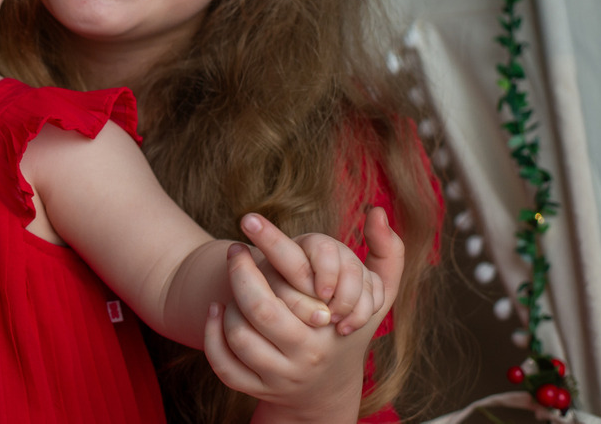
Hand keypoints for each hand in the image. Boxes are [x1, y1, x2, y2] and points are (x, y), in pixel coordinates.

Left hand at [206, 208, 404, 422]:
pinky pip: (224, 365)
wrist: (327, 389)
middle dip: (240, 272)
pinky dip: (213, 336)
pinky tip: (216, 311)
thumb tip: (377, 211)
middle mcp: (306, 351)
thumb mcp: (377, 295)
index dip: (270, 243)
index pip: (297, 277)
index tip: (249, 219)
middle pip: (260, 308)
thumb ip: (387, 253)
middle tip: (236, 251)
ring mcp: (281, 374)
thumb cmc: (347, 327)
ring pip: (240, 335)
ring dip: (228, 304)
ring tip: (232, 285)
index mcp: (330, 322)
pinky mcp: (258, 388)